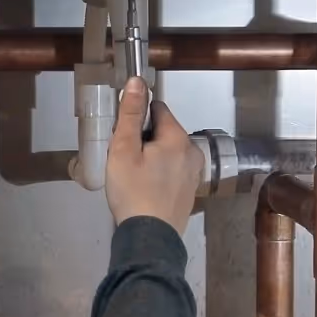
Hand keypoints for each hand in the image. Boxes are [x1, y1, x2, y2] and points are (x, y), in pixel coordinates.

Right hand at [105, 78, 203, 231]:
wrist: (150, 236)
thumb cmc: (133, 190)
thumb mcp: (124, 149)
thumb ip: (130, 114)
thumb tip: (137, 80)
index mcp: (177, 137)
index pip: (157, 109)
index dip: (137, 118)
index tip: (122, 135)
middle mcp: (192, 150)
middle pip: (164, 131)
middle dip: (144, 138)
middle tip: (123, 159)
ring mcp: (194, 172)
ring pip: (169, 151)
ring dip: (152, 156)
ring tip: (133, 176)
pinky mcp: (190, 190)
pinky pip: (173, 170)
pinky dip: (160, 173)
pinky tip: (145, 188)